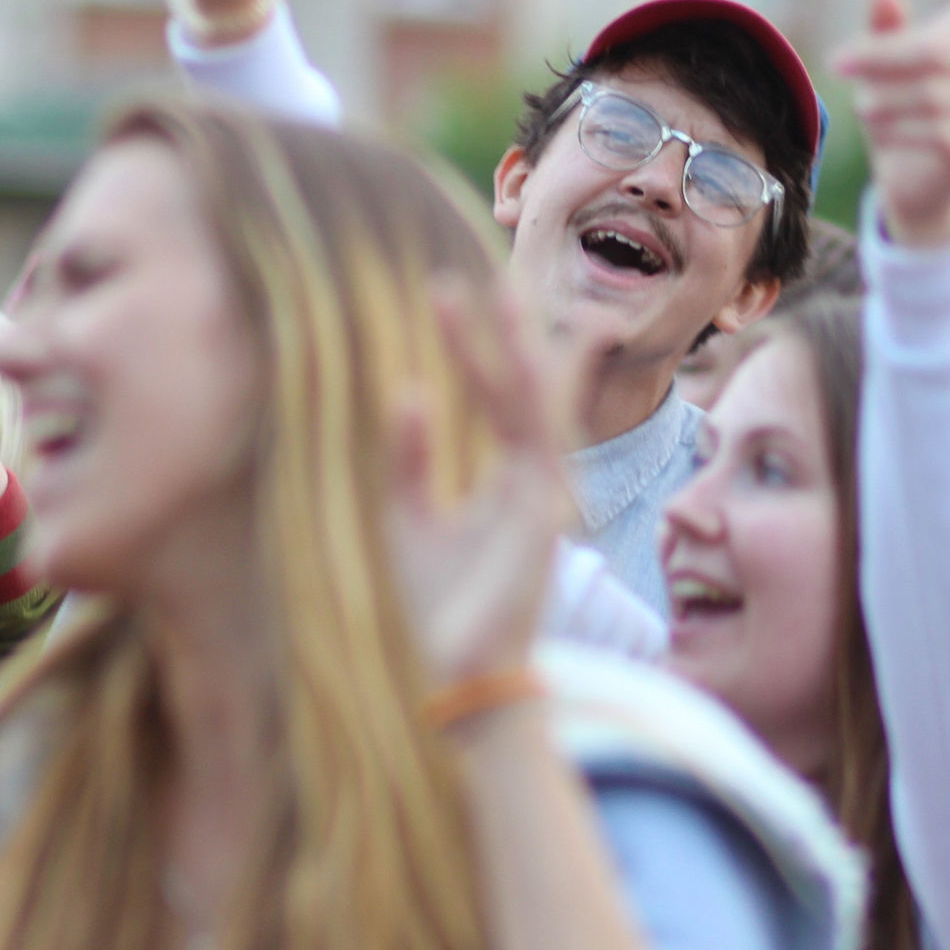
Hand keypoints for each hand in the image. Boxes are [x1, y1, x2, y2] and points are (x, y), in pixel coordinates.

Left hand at [390, 293, 570, 687]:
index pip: (500, 401)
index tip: (451, 294)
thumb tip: (407, 390)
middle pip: (527, 393)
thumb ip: (410, 459)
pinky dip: (522, 403)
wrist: (458, 672)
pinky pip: (536, 446)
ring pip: (538, 408)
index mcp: (506, 482)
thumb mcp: (409, 519)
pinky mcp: (540, 517)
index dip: (480, 349)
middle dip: (514, 336)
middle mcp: (532, 483)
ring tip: (504, 297)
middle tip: (497, 276)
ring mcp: (542, 498)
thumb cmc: (439, 605)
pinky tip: (502, 365)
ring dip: (522, 352)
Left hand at [829, 0, 949, 247]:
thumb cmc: (892, 114)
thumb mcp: (878, 72)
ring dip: (886, 100)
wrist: (900, 180)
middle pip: (937, 53)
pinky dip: (900, 131)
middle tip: (841, 66)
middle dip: (883, 58)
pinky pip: (940, 132)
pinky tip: (883, 136)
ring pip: (934, 94)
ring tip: (863, 109)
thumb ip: (882, 32)